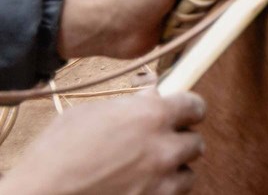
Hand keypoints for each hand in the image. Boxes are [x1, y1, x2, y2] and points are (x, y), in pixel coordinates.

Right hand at [0, 90, 205, 194]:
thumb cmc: (55, 154)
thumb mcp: (90, 114)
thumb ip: (128, 106)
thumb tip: (150, 98)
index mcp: (152, 116)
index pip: (195, 105)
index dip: (189, 109)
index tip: (184, 113)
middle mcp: (164, 148)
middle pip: (195, 142)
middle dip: (179, 142)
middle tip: (158, 144)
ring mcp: (160, 182)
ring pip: (187, 175)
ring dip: (173, 171)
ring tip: (149, 171)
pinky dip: (161, 193)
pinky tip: (141, 188)